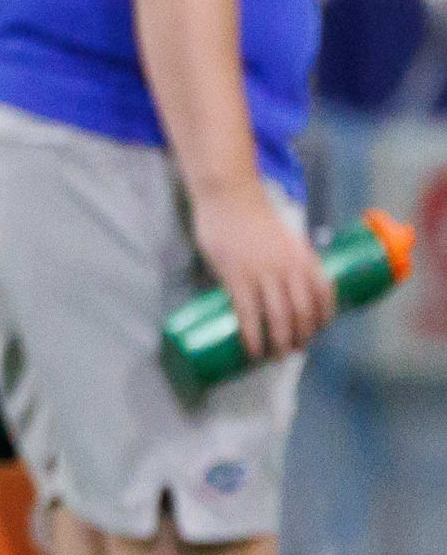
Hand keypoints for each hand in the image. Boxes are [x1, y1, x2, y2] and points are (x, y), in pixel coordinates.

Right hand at [195, 182, 338, 363]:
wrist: (230, 196)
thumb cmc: (254, 217)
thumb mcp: (285, 238)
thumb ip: (289, 260)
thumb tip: (284, 287)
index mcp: (305, 258)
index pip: (324, 296)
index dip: (323, 320)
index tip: (315, 332)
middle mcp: (289, 268)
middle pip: (302, 313)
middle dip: (301, 338)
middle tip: (293, 351)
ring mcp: (263, 274)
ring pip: (278, 318)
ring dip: (279, 343)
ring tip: (274, 357)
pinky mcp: (237, 277)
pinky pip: (248, 314)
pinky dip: (252, 336)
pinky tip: (252, 349)